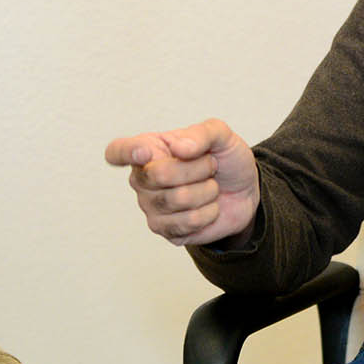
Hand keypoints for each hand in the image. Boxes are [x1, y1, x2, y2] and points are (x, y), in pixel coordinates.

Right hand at [104, 118, 260, 247]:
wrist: (245, 191)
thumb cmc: (225, 159)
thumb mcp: (222, 136)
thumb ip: (202, 133)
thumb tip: (178, 148)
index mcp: (148, 149)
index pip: (117, 151)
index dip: (127, 152)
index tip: (146, 152)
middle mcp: (142, 179)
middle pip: (157, 174)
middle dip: (197, 169)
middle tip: (210, 166)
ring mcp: (151, 207)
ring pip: (177, 199)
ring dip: (207, 191)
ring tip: (210, 187)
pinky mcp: (166, 230)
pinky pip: (186, 223)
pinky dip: (208, 213)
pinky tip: (209, 207)